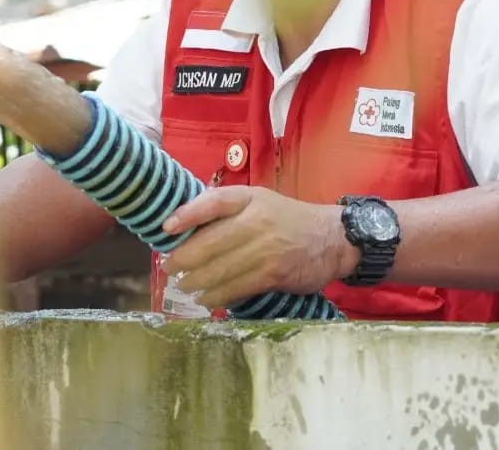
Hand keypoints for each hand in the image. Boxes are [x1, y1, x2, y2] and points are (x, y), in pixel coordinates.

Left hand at [159, 186, 356, 308]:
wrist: (332, 238)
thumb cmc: (287, 220)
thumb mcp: (259, 201)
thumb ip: (227, 208)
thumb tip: (184, 223)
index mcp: (249, 199)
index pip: (213, 202)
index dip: (187, 214)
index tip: (166, 228)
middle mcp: (256, 220)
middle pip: (209, 242)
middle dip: (183, 259)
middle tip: (168, 268)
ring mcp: (265, 248)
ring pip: (220, 269)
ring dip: (195, 281)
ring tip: (183, 286)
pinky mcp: (273, 273)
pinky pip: (237, 287)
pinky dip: (216, 296)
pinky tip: (206, 300)